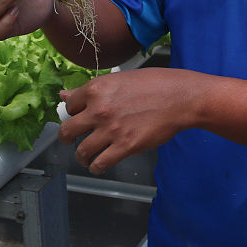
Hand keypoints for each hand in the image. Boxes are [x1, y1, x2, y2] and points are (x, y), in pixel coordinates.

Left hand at [58, 67, 200, 174]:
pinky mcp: (125, 146)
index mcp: (97, 89)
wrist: (180, 97)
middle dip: (66, 138)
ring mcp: (111, 130)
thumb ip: (92, 90)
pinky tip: (99, 165)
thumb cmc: (155, 84)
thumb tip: (66, 94)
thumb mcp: (119, 79)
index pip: (69, 105)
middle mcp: (99, 110)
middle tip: (71, 139)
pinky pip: (100, 163)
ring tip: (86, 156)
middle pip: (67, 131)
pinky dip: (96, 167)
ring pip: (82, 151)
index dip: (73, 112)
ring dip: (82, 156)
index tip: (78, 116)